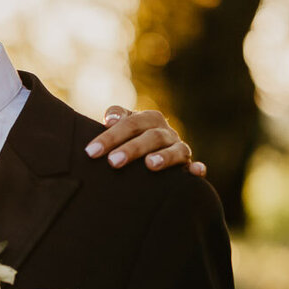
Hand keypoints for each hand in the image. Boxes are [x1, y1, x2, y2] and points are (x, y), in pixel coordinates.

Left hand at [86, 106, 206, 175]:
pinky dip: (197, 168)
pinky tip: (196, 172)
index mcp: (148, 120)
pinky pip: (195, 166)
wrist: (153, 152)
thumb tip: (110, 118)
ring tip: (150, 165)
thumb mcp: (123, 126)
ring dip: (164, 156)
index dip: (110, 136)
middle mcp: (165, 132)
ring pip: (176, 149)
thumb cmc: (131, 139)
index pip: (130, 123)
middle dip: (132, 148)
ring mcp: (178, 148)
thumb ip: (117, 116)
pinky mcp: (188, 165)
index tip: (91, 151)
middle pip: (151, 136)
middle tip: (113, 162)